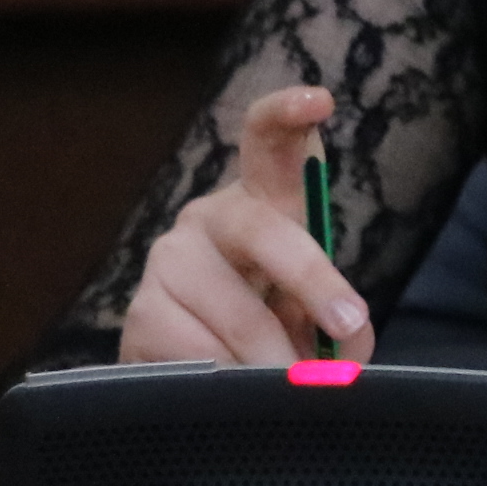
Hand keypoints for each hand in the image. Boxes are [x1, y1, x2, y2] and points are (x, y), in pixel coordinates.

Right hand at [118, 86, 374, 366]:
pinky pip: (198, 355)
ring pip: (236, 312)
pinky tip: (236, 385)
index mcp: (264, 202)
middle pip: (263, 231)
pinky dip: (233, 382)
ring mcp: (166, 263)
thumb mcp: (320, 312)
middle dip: (313, 281)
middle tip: (347, 325)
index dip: (288, 114)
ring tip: (291, 382)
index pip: (269, 141)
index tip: (319, 99)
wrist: (204, 366)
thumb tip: (342, 341)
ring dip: (275, 359)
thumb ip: (342, 319)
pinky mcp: (140, 314)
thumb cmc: (278, 321)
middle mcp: (209, 219)